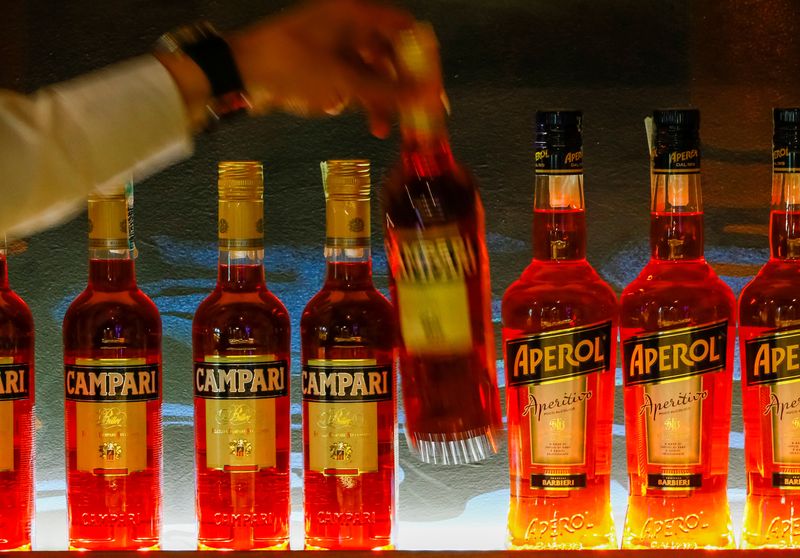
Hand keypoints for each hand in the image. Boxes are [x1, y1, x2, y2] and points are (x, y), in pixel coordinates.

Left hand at [159, 0, 441, 137]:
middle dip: (402, 87)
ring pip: (371, 75)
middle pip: (390, 56)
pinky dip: (358, 102)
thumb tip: (428, 98)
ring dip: (379, 102)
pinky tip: (358, 120)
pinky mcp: (323, 67)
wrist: (239, 75)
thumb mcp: (342, 79)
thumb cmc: (289, 65)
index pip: (404, 29)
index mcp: (354, 14)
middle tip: (418, 116)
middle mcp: (348, 26)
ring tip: (382, 130)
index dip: (423, 57)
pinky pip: (352, 84)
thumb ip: (386, 90)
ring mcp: (335, 47)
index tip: (434, 86)